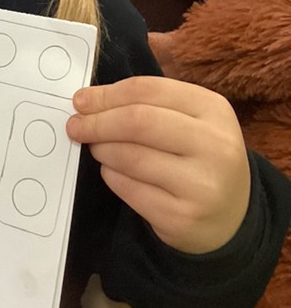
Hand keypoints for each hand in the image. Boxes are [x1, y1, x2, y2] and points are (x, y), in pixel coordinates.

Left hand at [66, 75, 250, 253]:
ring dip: (102, 150)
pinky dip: (111, 176)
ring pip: (130, 157)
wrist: (232, 217)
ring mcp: (201, 185)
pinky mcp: (182, 217)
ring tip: (98, 149)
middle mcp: (214, 145)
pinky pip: (129, 189)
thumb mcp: (189, 120)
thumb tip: (88, 101)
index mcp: (212, 109)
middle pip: (137, 121)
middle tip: (75, 125)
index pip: (147, 90)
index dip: (107, 94)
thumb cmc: (198, 156)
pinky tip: (114, 172)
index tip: (80, 100)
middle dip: (97, 122)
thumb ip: (147, 104)